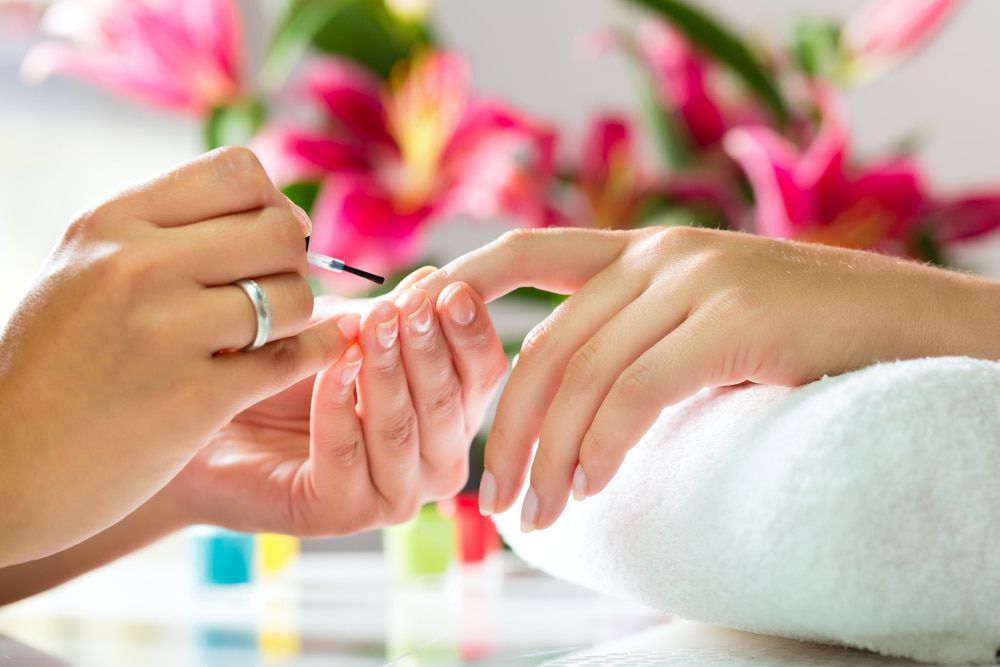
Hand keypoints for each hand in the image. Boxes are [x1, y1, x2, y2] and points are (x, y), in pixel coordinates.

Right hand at [0, 147, 348, 564]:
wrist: (8, 465)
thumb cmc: (56, 365)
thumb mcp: (86, 269)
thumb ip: (165, 232)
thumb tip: (273, 211)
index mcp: (113, 223)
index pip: (237, 171)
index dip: (271, 203)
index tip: (270, 239)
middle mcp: (139, 267)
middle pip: (278, 231)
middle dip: (293, 261)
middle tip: (275, 289)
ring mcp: (167, 333)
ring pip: (293, 296)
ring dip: (295, 316)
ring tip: (267, 333)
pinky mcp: (195, 397)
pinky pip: (292, 357)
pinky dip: (312, 353)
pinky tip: (308, 353)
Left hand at [164, 273, 507, 535]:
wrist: (204, 412)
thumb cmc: (284, 368)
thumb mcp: (346, 330)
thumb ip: (394, 317)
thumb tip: (441, 283)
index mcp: (450, 412)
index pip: (482, 372)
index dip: (470, 331)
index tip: (451, 290)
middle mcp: (434, 459)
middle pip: (450, 404)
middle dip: (428, 350)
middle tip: (409, 307)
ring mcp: (393, 493)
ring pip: (404, 431)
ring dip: (388, 374)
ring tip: (371, 327)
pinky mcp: (342, 514)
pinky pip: (349, 455)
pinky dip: (340, 406)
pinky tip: (332, 368)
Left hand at [413, 226, 999, 530]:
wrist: (911, 327)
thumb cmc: (804, 339)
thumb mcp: (705, 326)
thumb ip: (640, 341)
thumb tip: (571, 409)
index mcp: (645, 251)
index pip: (528, 252)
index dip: (465, 283)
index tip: (419, 333)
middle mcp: (660, 255)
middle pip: (548, 343)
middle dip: (510, 427)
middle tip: (494, 498)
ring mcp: (695, 280)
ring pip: (585, 374)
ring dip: (550, 455)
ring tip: (538, 514)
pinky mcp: (731, 318)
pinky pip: (636, 391)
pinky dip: (601, 445)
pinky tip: (589, 485)